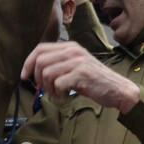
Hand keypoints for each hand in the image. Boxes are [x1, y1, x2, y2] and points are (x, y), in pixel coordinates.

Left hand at [22, 41, 139, 112]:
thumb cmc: (94, 81)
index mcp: (70, 47)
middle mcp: (73, 51)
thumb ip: (58, 65)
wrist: (118, 90)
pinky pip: (58, 84)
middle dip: (39, 79)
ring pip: (47, 73)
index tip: (25, 76)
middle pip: (40, 61)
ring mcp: (78, 62)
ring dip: (49, 88)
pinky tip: (66, 96)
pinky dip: (58, 94)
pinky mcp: (81, 74)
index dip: (28, 63)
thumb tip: (33, 71)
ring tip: (59, 93)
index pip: (40, 49)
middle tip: (47, 89)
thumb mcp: (75, 67)